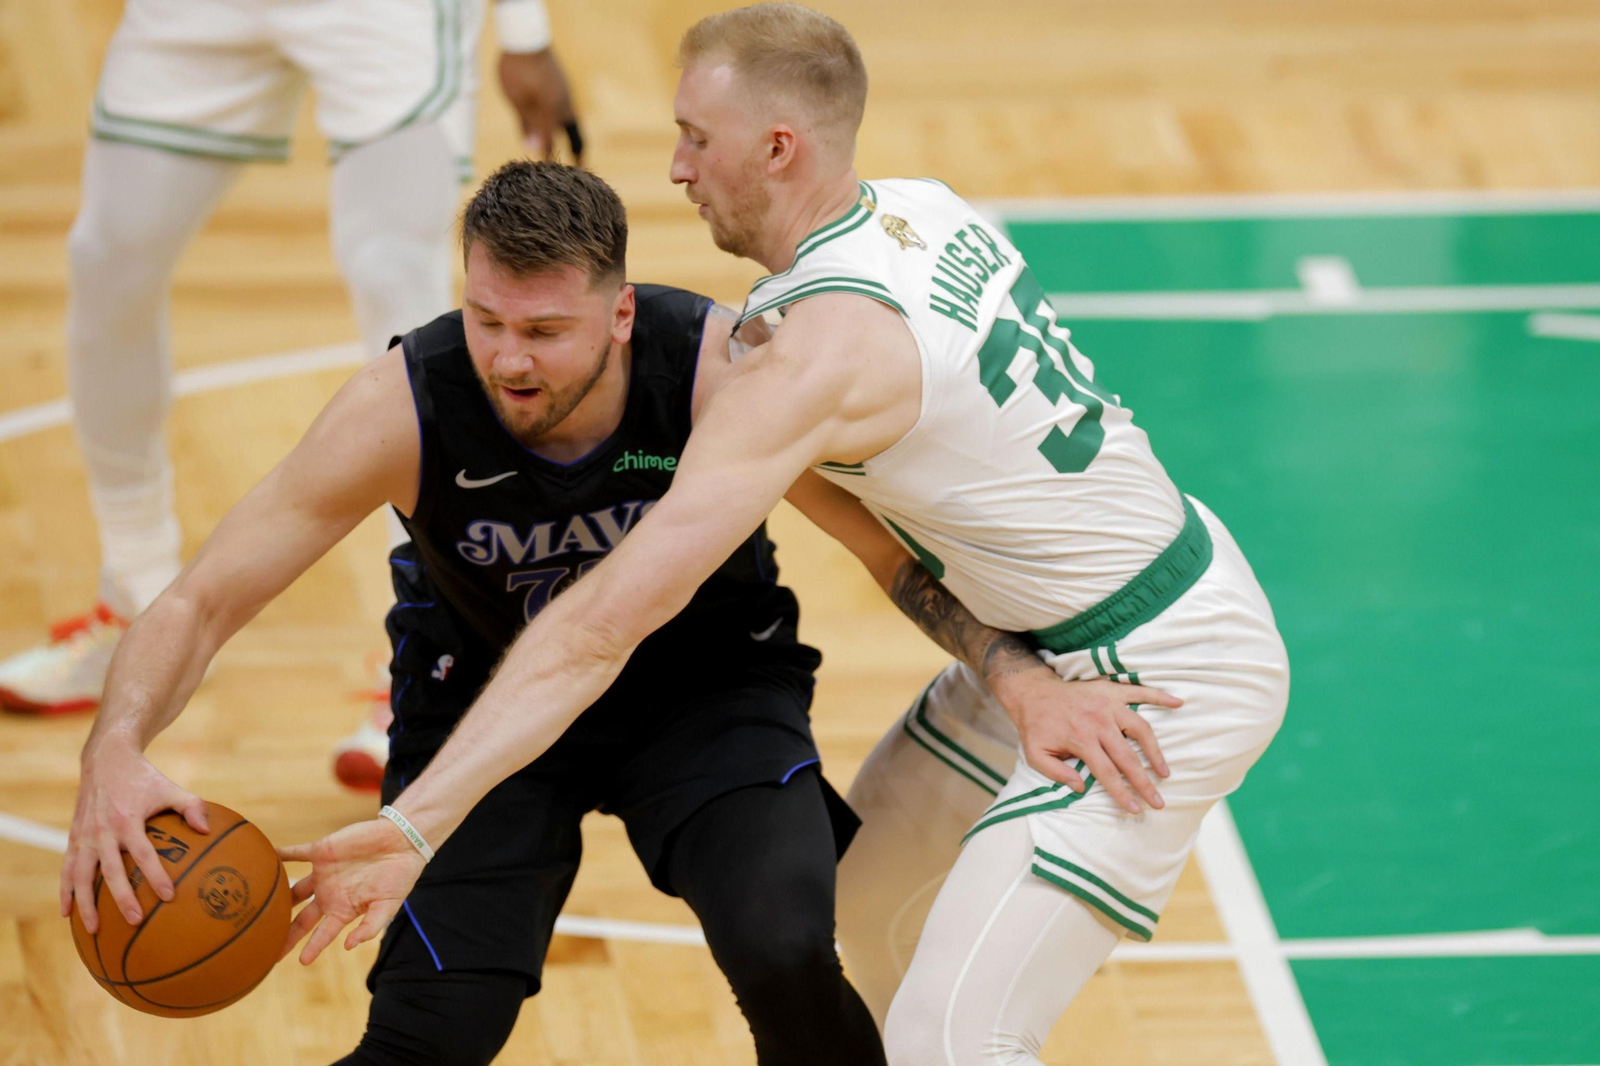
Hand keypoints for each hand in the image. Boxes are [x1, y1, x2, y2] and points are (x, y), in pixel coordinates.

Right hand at [61, 739, 209, 932]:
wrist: (106, 760)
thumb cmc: (144, 779)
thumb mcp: (170, 788)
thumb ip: (191, 807)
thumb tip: (207, 830)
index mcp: (127, 819)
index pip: (143, 853)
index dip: (156, 875)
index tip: (169, 896)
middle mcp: (103, 831)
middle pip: (110, 870)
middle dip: (121, 897)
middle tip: (134, 921)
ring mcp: (85, 836)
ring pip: (80, 875)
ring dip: (85, 903)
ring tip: (93, 929)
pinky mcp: (73, 838)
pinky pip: (66, 869)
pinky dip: (65, 892)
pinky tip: (68, 914)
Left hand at [277, 818, 424, 964]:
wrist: (402, 841)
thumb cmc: (399, 876)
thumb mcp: (388, 906)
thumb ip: (370, 927)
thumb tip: (349, 947)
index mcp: (344, 909)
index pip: (323, 934)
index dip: (312, 948)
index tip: (301, 962)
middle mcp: (330, 893)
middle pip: (301, 918)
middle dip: (286, 934)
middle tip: (265, 948)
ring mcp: (325, 873)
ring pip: (294, 889)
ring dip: (278, 897)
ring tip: (259, 907)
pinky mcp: (323, 851)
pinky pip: (297, 853)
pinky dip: (281, 854)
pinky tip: (266, 856)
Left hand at [498, 48, 581, 161]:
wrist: (526, 38)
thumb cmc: (518, 71)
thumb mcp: (518, 102)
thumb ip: (528, 125)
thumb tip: (536, 149)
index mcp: (554, 112)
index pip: (553, 144)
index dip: (552, 160)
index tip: (554, 177)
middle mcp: (564, 106)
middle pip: (572, 134)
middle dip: (575, 150)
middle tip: (579, 166)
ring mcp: (563, 94)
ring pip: (567, 120)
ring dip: (567, 134)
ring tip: (566, 148)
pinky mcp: (559, 85)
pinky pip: (561, 108)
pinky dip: (558, 120)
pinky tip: (550, 124)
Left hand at [991, 667, 1179, 813]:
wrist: (1033, 692)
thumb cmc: (1036, 726)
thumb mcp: (1035, 754)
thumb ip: (1056, 773)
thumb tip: (1081, 788)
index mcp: (1080, 738)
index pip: (1107, 772)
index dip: (1121, 793)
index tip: (1134, 809)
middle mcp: (1098, 721)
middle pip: (1128, 757)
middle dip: (1144, 782)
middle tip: (1158, 801)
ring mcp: (1108, 703)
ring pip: (1140, 728)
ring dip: (1155, 751)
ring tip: (1164, 771)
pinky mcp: (1112, 690)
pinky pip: (1140, 692)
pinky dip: (1160, 696)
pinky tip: (1178, 703)